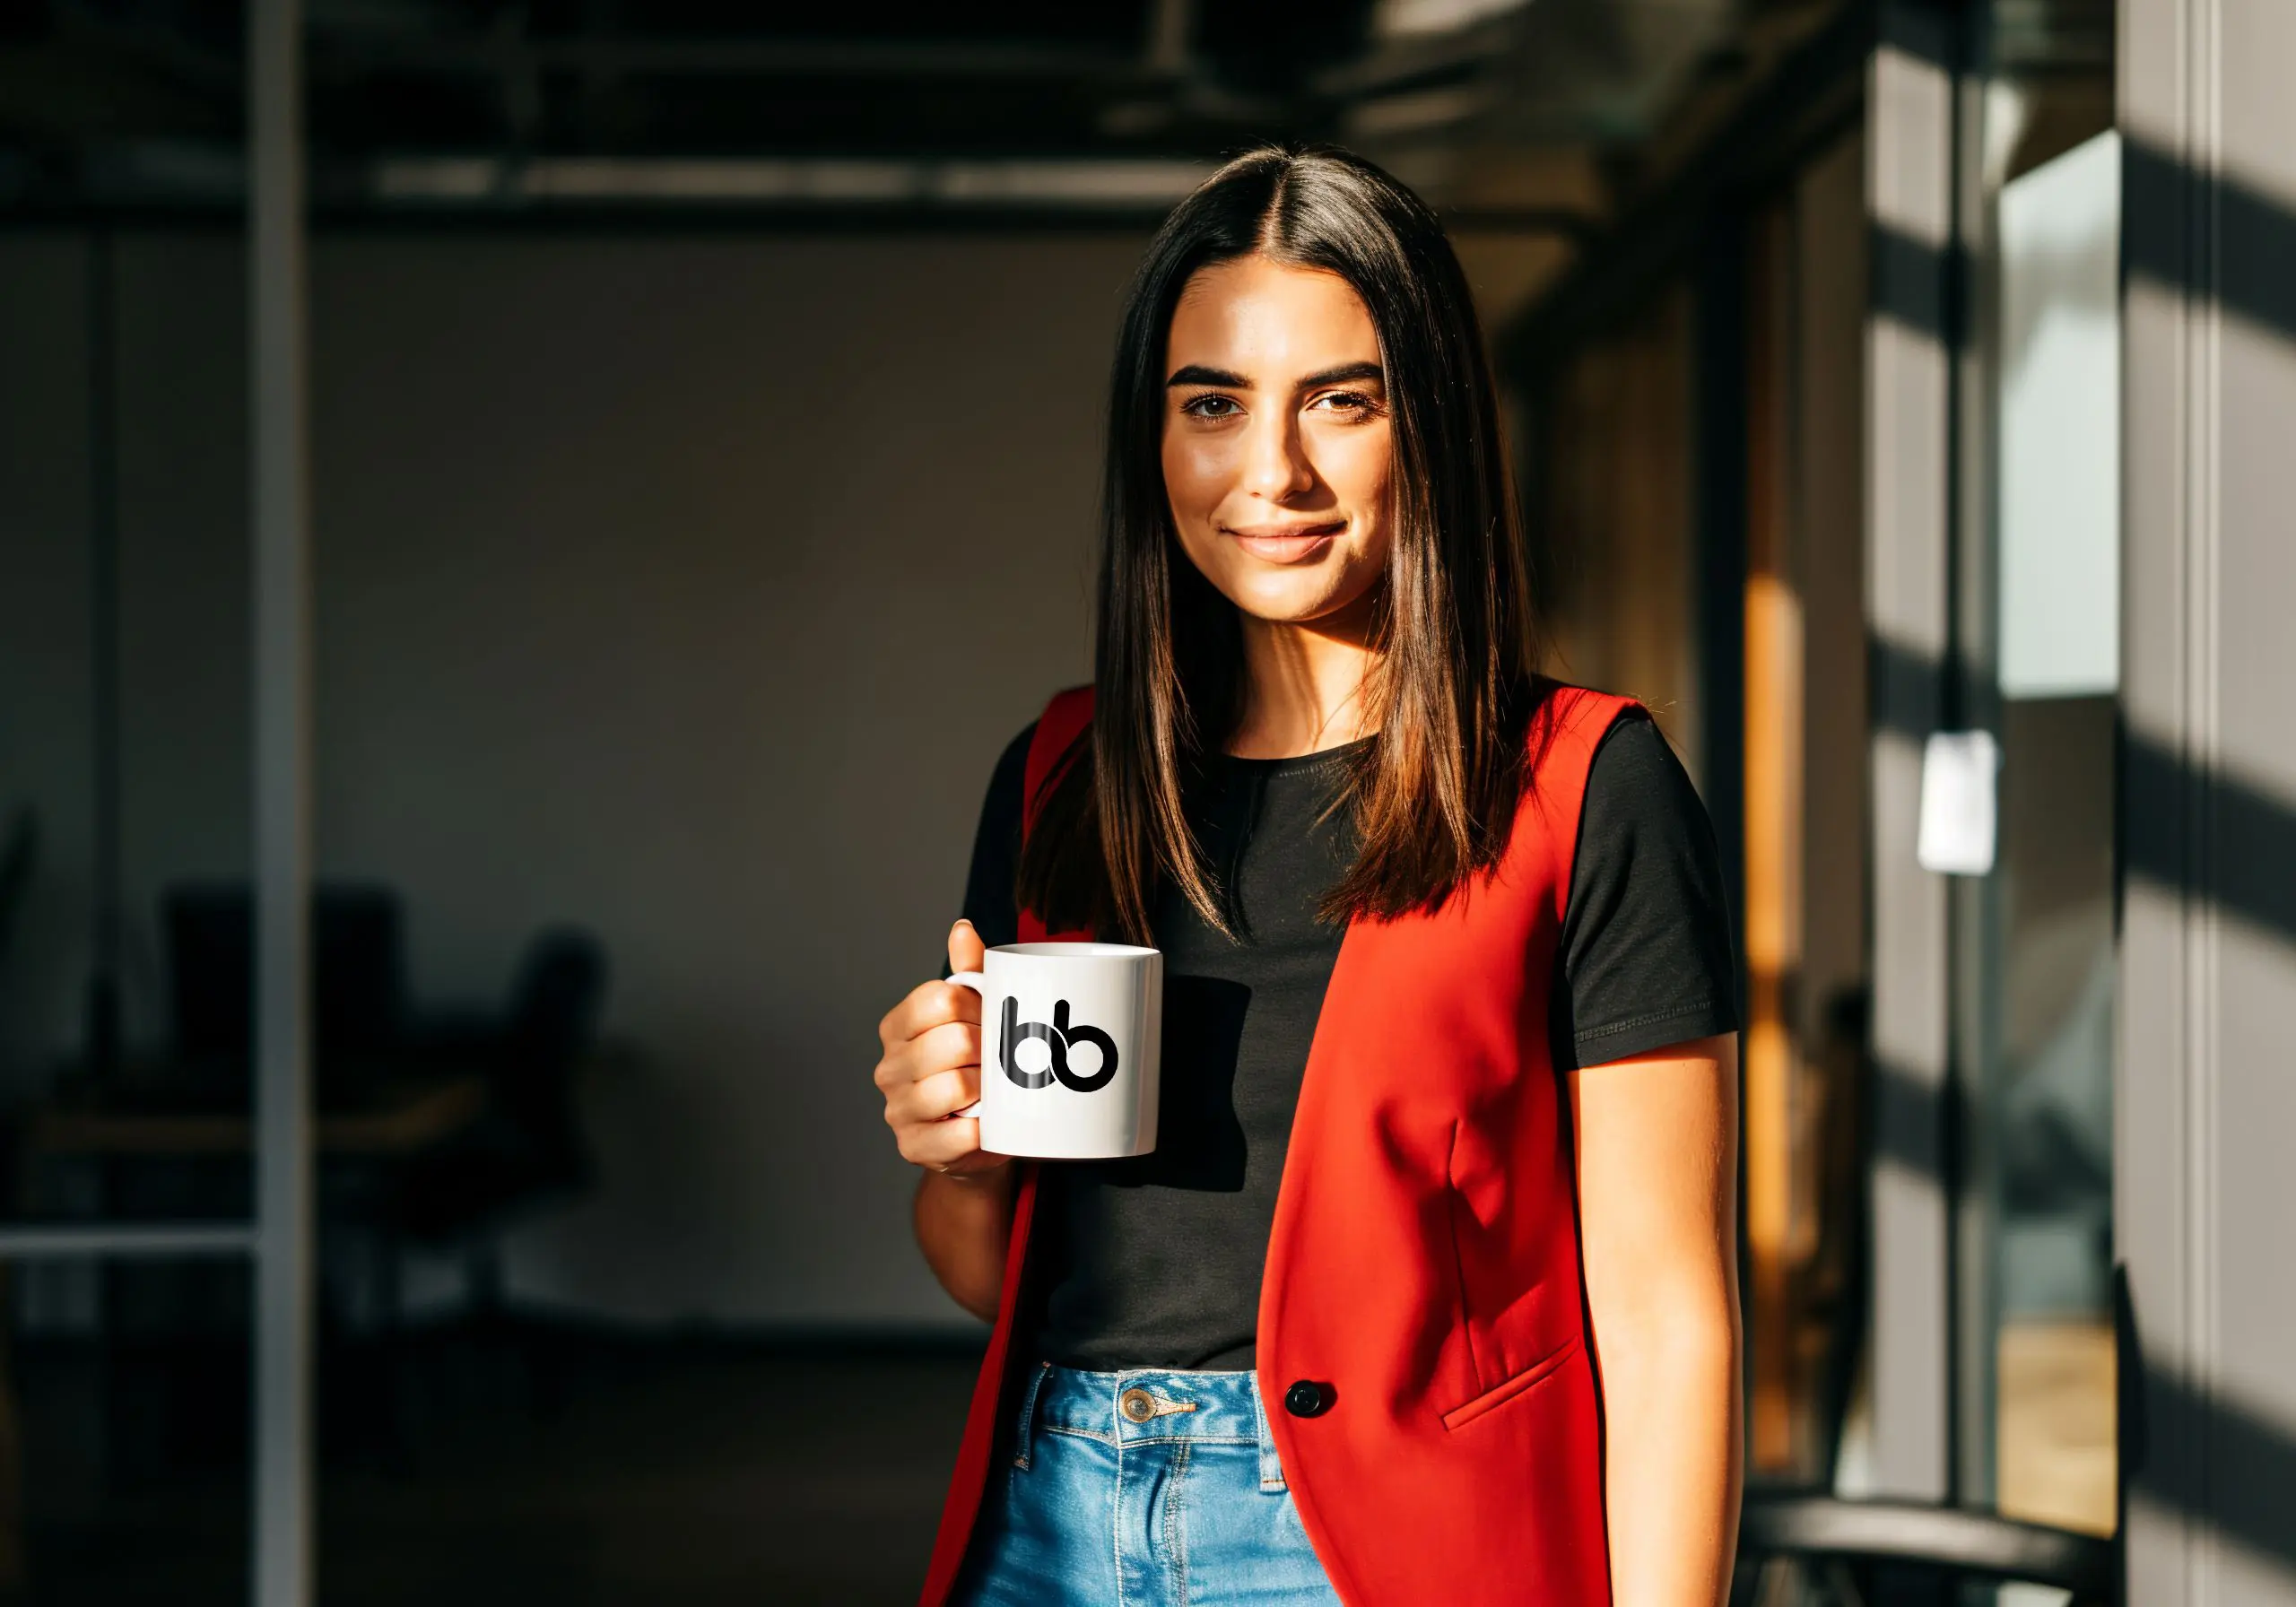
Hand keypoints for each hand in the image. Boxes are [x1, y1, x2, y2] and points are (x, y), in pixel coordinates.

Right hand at [874, 919, 1012, 1182]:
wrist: (978, 1133)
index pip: (940, 999)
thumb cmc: (974, 1065)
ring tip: (996, 1090)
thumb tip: (962, 930)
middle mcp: (889, 1066)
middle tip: (1003, 1058)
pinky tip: (990, 1124)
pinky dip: (982, 1130)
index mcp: (898, 1026)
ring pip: (956, 1087)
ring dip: (988, 1090)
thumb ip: (969, 973)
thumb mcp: (973, 1015)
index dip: (978, 1006)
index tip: (994, 1018)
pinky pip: (958, 1134)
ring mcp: (898, 1109)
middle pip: (953, 1041)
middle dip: (990, 1049)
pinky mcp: (914, 1147)